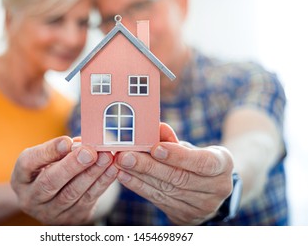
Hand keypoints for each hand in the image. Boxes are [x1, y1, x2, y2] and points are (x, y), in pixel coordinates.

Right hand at [11, 136, 117, 224]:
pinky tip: (112, 169)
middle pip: (50, 182)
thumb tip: (83, 141)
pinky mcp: (71, 218)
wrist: (53, 199)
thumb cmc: (50, 168)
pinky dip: (102, 183)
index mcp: (21, 177)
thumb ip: (62, 148)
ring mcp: (50, 211)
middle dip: (72, 165)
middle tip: (90, 152)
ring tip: (105, 157)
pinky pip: (88, 199)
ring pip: (72, 193)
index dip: (49, 151)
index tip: (67, 141)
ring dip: (92, 174)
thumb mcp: (48, 158)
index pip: (29, 163)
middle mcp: (30, 197)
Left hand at [114, 123, 233, 224]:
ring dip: (139, 176)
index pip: (202, 162)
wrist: (211, 188)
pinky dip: (139, 187)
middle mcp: (217, 189)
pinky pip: (158, 200)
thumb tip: (157, 127)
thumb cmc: (198, 159)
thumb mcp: (193, 147)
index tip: (156, 148)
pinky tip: (124, 176)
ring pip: (165, 190)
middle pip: (179, 178)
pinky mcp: (185, 217)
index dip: (178, 156)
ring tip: (120, 163)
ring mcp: (202, 207)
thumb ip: (173, 139)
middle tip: (126, 155)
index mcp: (223, 166)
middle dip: (149, 166)